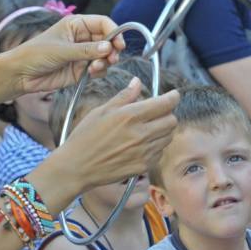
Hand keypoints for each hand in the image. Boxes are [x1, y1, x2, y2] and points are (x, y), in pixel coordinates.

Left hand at [9, 14, 125, 93]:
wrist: (21, 74)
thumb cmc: (36, 54)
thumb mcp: (61, 49)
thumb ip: (86, 50)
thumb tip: (108, 47)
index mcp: (77, 24)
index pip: (103, 23)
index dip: (114, 32)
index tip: (119, 44)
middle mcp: (83, 38)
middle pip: (108, 39)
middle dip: (112, 49)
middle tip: (112, 58)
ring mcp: (83, 54)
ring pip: (106, 56)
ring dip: (106, 61)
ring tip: (95, 67)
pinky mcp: (81, 69)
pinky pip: (99, 69)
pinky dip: (99, 71)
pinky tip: (90, 73)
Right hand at [52, 77, 178, 189]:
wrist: (77, 167)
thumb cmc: (85, 137)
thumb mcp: (101, 111)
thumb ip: (124, 96)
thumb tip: (137, 82)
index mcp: (130, 116)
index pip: (166, 103)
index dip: (173, 97)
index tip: (172, 95)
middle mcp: (141, 134)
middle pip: (172, 120)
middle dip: (167, 114)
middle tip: (156, 113)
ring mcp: (144, 152)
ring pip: (168, 137)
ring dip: (162, 131)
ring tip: (146, 129)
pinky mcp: (143, 166)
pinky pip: (159, 152)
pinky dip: (155, 146)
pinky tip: (140, 145)